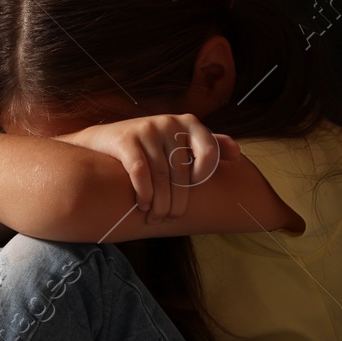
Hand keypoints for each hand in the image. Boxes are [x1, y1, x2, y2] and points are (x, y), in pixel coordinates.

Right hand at [57, 115, 237, 223]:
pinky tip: (143, 205)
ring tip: (156, 218)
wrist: (104, 141)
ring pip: (161, 175)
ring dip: (160, 203)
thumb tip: (238, 154)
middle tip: (170, 218)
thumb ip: (208, 146)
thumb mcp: (179, 142)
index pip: (210, 152)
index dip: (203, 176)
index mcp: (188, 123)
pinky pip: (140, 172)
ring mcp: (147, 129)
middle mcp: (169, 122)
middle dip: (177, 201)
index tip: (192, 190)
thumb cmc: (149, 147)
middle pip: (182, 171)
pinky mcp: (126, 139)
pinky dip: (144, 193)